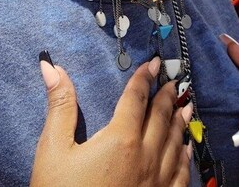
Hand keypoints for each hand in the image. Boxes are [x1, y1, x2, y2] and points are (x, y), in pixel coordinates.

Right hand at [31, 54, 191, 186]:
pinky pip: (180, 175)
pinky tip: (184, 150)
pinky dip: (184, 156)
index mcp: (121, 139)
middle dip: (167, 96)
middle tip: (174, 81)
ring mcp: (157, 182)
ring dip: (180, 122)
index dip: (144, 78)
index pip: (136, 99)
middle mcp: (145, 156)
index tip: (154, 63)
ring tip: (186, 106)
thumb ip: (60, 106)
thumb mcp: (53, 150)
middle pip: (161, 117)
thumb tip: (51, 66)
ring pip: (175, 143)